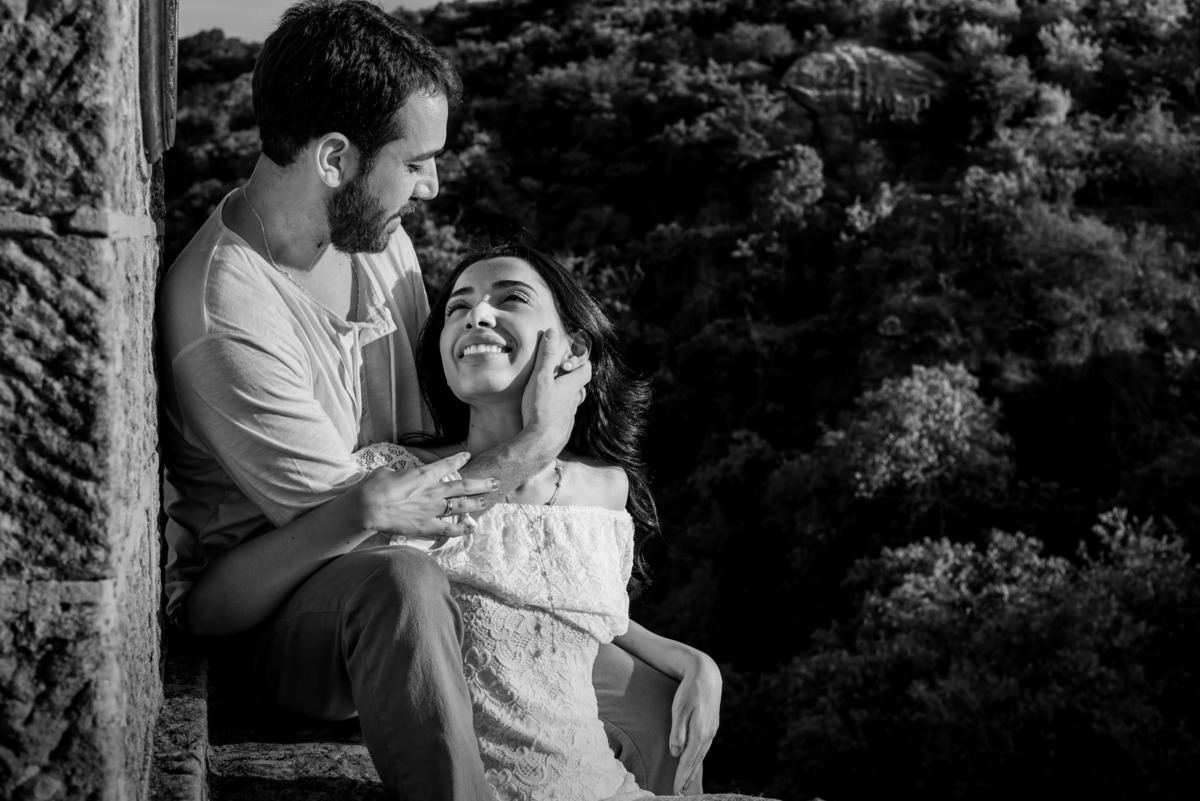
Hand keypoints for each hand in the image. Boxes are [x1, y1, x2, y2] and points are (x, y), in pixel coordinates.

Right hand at [355, 450, 494, 541]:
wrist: (369, 507)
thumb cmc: (375, 486)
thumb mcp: (388, 471)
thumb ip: (400, 473)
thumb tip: (399, 475)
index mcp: (424, 474)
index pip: (448, 464)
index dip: (460, 459)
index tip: (468, 455)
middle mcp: (434, 490)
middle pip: (464, 486)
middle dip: (482, 484)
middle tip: (495, 482)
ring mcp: (432, 509)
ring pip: (462, 506)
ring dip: (476, 503)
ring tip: (487, 501)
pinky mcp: (427, 526)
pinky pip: (449, 529)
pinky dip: (461, 529)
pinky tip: (470, 528)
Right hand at [521, 327, 590, 448]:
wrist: (541, 443)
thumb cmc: (541, 409)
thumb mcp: (541, 378)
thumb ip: (545, 356)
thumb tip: (552, 332)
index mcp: (571, 386)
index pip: (586, 370)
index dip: (582, 361)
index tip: (574, 356)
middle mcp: (574, 401)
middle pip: (581, 387)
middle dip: (574, 378)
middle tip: (562, 372)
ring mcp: (569, 417)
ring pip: (573, 403)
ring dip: (567, 396)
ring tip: (555, 391)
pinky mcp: (562, 430)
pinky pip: (564, 417)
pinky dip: (559, 411)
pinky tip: (548, 413)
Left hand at [669, 651, 721, 794]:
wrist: (706, 674)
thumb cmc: (689, 690)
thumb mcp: (679, 709)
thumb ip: (678, 732)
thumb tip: (676, 753)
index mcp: (700, 733)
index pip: (688, 761)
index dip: (680, 777)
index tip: (674, 790)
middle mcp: (708, 735)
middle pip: (696, 762)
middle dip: (687, 778)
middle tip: (679, 792)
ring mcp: (712, 730)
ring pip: (701, 755)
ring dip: (693, 769)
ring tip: (686, 781)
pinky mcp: (712, 725)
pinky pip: (703, 747)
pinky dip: (698, 758)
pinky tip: (694, 760)